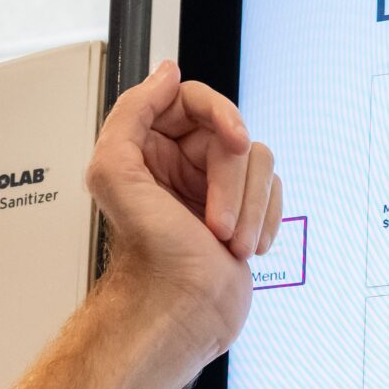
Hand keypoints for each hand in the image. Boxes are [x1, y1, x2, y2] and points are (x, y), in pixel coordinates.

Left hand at [86, 60, 280, 374]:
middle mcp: (180, 164)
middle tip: (216, 222)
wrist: (181, 315)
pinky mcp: (243, 211)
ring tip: (226, 242)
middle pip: (233, 134)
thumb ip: (129, 114)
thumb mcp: (115, 174)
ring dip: (249, 208)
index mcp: (146, 148)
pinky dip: (265, 219)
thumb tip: (166, 74)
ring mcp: (214, 188)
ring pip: (260, 161)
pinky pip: (273, 190)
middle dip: (232, 182)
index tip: (233, 139)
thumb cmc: (151, 260)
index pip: (191, 99)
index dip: (219, 114)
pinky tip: (243, 247)